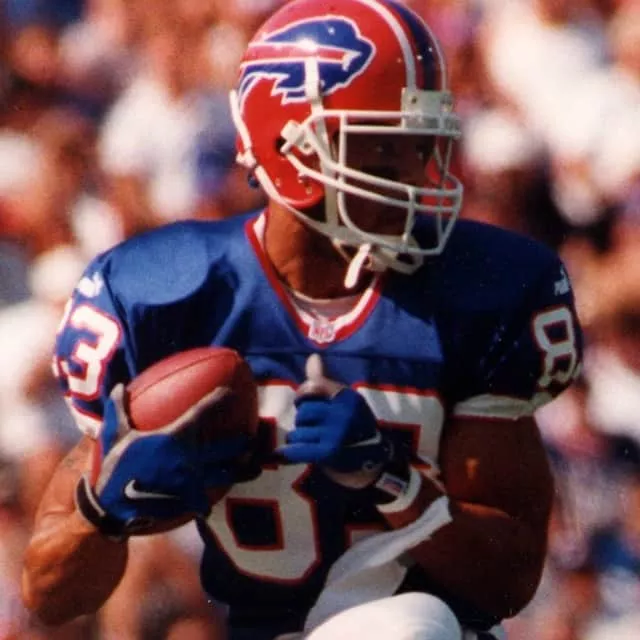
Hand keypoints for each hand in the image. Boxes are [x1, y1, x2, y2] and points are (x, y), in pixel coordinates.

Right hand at [76, 384, 259, 537]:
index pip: (201, 413)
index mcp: (174, 438)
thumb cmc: (114, 467)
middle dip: (242, 441)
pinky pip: (206, 501)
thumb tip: (119, 385)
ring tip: (255, 469)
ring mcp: (192, 481)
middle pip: (225, 447)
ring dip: (242, 471)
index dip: (217, 400)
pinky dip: (212, 500)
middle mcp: (189, 458)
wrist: (112, 507)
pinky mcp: (189, 502)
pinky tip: (219, 501)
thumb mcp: (115, 436)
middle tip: (254, 436)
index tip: (229, 392)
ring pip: (225, 475)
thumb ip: (120, 410)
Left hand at [277, 355, 392, 487]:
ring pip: (298, 431)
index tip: (304, 402)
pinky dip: (290, 453)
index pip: (312, 387)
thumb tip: (312, 357)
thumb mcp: (344, 402)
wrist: (370, 463)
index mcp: (347, 397)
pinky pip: (297, 449)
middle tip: (312, 427)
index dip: (303, 395)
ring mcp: (336, 433)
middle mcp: (343, 413)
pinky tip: (288, 453)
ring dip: (299, 438)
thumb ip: (324, 381)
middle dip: (303, 420)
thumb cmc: (353, 426)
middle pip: (303, 411)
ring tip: (309, 441)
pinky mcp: (328, 453)